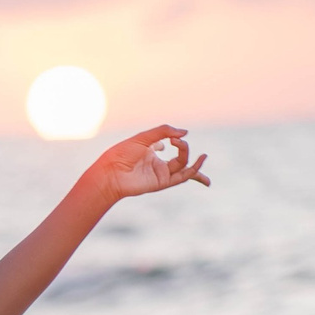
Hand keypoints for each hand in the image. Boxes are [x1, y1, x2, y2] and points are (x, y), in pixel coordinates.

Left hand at [85, 125, 210, 200]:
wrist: (111, 172)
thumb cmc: (122, 154)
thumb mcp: (144, 137)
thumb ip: (164, 131)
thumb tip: (185, 133)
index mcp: (151, 152)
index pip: (171, 146)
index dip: (176, 138)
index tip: (170, 137)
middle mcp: (157, 164)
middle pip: (181, 158)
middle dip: (184, 148)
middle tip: (176, 142)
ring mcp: (161, 174)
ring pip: (185, 168)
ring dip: (193, 160)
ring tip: (203, 155)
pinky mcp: (162, 182)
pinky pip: (183, 177)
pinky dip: (194, 170)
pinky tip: (201, 161)